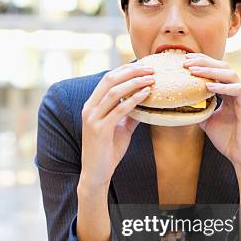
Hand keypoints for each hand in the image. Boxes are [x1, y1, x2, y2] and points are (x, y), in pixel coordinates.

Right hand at [80, 62, 154, 187]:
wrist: (96, 174)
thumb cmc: (108, 151)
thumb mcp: (120, 128)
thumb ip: (130, 114)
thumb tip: (145, 102)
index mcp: (92, 105)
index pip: (108, 78)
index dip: (126, 69)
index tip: (144, 66)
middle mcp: (89, 108)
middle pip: (110, 79)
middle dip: (131, 71)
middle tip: (150, 69)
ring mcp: (93, 118)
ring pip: (114, 92)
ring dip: (135, 82)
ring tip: (151, 79)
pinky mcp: (99, 129)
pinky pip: (119, 110)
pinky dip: (134, 99)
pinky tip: (146, 94)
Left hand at [183, 53, 240, 169]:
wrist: (240, 155)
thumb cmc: (226, 139)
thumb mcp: (207, 121)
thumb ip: (198, 109)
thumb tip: (180, 103)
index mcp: (229, 91)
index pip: (216, 70)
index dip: (201, 63)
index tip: (184, 61)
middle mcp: (238, 90)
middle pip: (222, 67)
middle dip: (204, 62)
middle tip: (186, 61)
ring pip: (230, 74)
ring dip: (211, 70)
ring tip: (193, 71)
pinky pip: (238, 89)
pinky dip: (222, 86)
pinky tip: (207, 86)